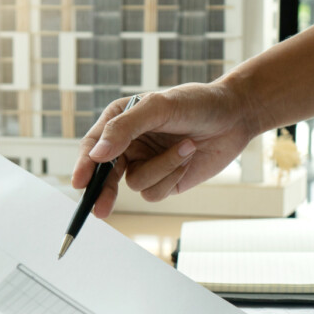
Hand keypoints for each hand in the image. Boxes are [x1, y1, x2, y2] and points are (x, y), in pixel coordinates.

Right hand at [72, 82, 258, 216]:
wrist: (235, 116)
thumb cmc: (196, 103)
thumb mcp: (158, 108)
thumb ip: (124, 128)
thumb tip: (96, 154)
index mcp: (119, 122)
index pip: (92, 146)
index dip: (83, 166)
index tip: (79, 182)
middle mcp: (128, 146)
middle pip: (104, 176)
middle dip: (103, 192)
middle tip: (99, 209)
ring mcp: (145, 165)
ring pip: (135, 184)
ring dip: (162, 168)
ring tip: (186, 146)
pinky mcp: (164, 182)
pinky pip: (155, 192)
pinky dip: (172, 177)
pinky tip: (189, 158)